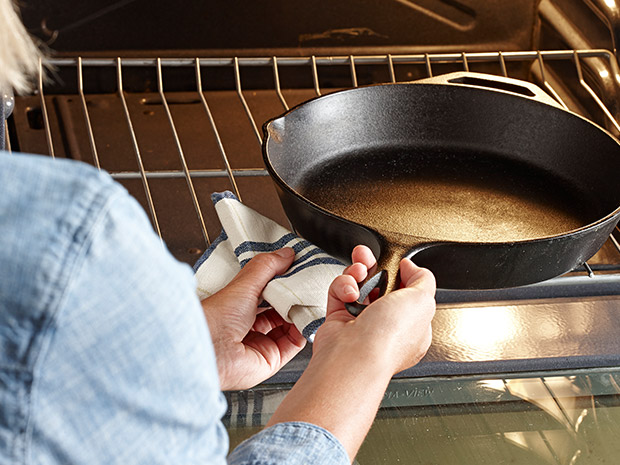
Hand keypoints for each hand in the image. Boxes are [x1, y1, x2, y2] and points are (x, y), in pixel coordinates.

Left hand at [201, 248, 306, 390]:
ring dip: (300, 314)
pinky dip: (302, 331)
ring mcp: (260, 342)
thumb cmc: (216, 317)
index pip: (267, 293)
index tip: (297, 272)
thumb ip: (266, 266)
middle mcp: (249, 325)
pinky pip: (293, 344)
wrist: (210, 348)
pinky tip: (304, 319)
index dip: (283, 283)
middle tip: (306, 286)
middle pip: (280, 310)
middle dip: (294, 299)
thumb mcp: (245, 283)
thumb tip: (286, 254)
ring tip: (307, 301)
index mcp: (239, 306)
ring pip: (289, 326)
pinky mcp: (270, 359)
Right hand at [315, 245, 435, 375]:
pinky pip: (339, 291)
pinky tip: (349, 292)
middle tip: (369, 257)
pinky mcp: (338, 318)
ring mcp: (362, 322)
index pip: (409, 292)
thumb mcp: (423, 300)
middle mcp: (387, 325)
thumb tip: (410, 267)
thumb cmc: (390, 337)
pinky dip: (343, 285)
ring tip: (358, 272)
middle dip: (375, 265)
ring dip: (357, 272)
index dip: (403, 275)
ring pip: (359, 284)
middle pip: (382, 284)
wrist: (354, 355)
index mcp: (413, 326)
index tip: (398, 264)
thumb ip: (423, 279)